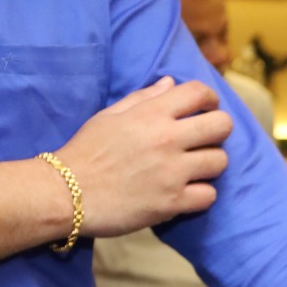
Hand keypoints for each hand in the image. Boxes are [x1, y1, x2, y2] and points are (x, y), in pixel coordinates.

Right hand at [58, 76, 232, 236]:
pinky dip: (201, 195)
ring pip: (220, 161)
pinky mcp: (172, 203)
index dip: (209, 98)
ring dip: (210, 164)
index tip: (205, 108)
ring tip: (194, 168)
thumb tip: (171, 83)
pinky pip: (209, 195)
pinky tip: (187, 192)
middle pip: (222, 125)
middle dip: (218, 130)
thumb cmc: (85, 152)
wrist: (64, 193)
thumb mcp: (108, 116)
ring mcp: (172, 172)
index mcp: (151, 114)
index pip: (199, 92)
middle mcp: (166, 139)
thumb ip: (143, 98)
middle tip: (205, 139)